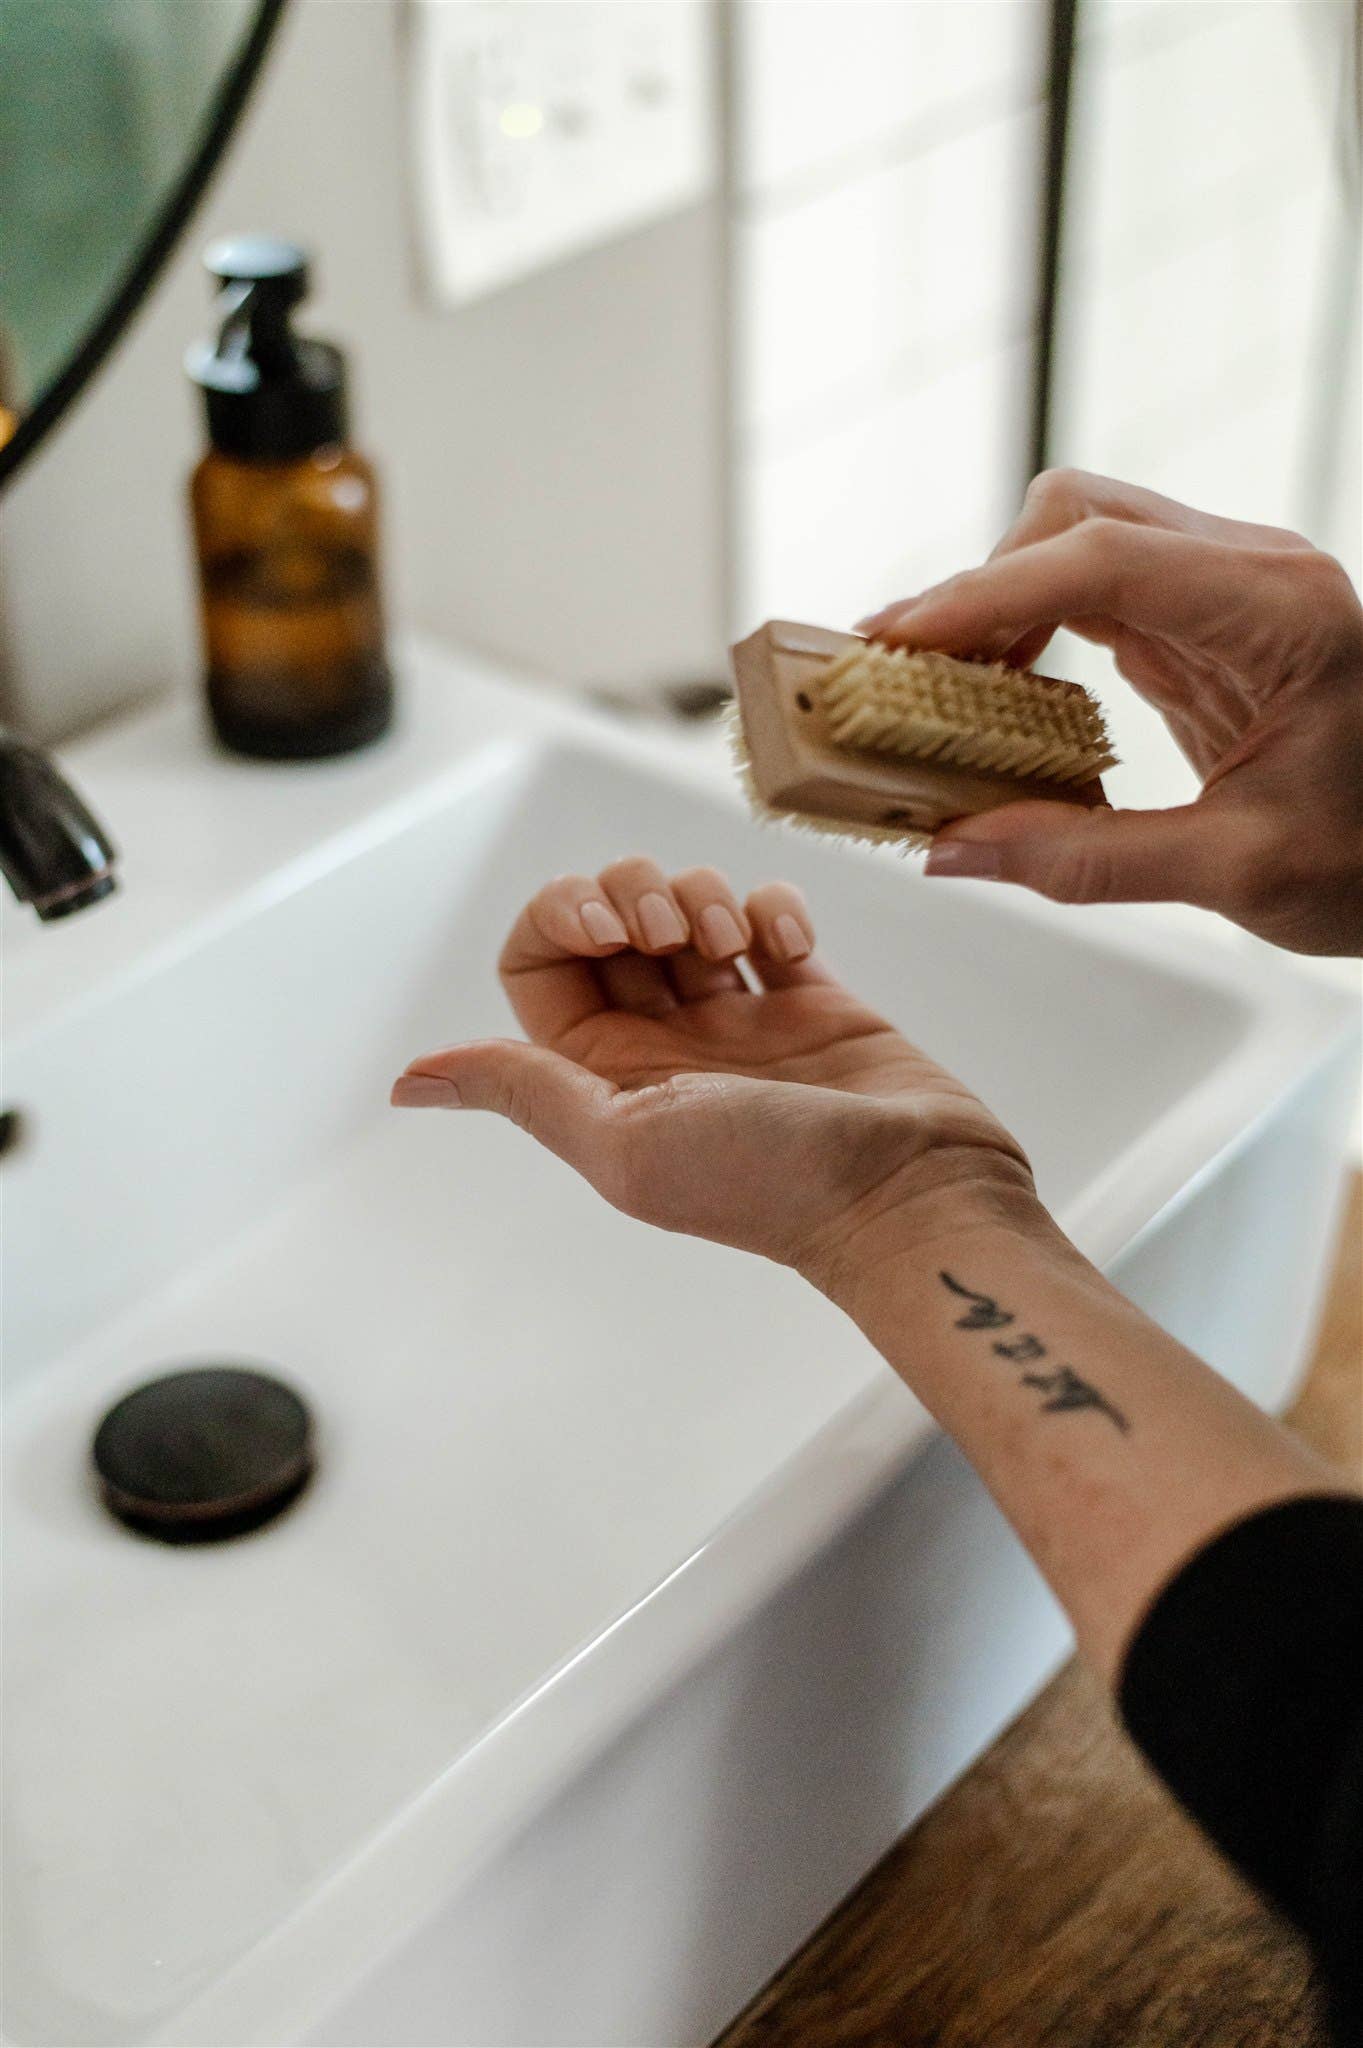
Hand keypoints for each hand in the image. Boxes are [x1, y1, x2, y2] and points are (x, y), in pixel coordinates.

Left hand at [391, 859, 1033, 1286]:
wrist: (909, 1195)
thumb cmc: (767, 1182)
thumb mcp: (621, 1141)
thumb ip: (522, 1090)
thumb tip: (406, 1082)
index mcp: (601, 1078)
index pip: (538, 961)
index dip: (559, 917)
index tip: (610, 929)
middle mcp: (661, 1044)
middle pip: (608, 917)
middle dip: (631, 889)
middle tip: (667, 929)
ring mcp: (737, 1020)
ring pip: (687, 906)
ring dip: (704, 895)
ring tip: (739, 946)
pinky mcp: (810, 1000)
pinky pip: (770, 917)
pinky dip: (774, 908)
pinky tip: (792, 952)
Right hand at [860, 469, 1362, 955]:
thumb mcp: (1239, 875)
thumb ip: (1088, 862)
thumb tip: (950, 853)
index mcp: (1284, 612)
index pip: (1105, 562)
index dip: (986, 595)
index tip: (897, 640)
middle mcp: (1257, 573)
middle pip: (1080, 517)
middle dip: (980, 585)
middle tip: (903, 676)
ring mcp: (1231, 589)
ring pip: (1080, 541)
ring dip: (999, 603)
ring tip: (934, 687)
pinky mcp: (1208, 625)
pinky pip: (1097, 595)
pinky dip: (1031, 631)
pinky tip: (994, 694)